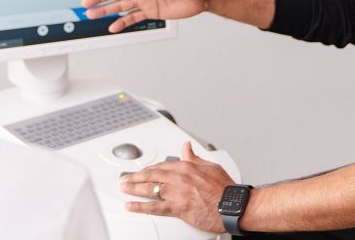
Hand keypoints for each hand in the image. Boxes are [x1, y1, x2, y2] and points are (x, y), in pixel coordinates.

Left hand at [119, 142, 233, 232]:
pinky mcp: (177, 207)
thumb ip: (194, 157)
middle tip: (124, 178)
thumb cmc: (224, 188)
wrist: (232, 205)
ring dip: (133, 187)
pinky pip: (154, 207)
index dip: (150, 168)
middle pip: (151, 174)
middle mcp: (179, 177)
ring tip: (123, 188)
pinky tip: (130, 205)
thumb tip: (186, 147)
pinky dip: (140, 206)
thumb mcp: (210, 165)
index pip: (162, 165)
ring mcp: (177, 192)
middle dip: (135, 176)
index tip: (142, 171)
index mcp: (186, 166)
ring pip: (149, 188)